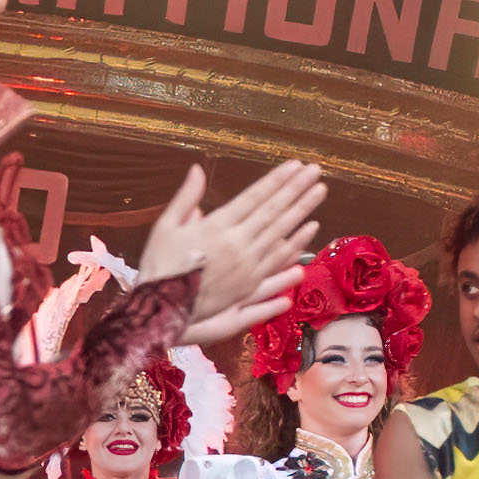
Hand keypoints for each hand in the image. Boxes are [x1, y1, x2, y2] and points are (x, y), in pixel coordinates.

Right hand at [142, 159, 331, 331]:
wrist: (159, 313)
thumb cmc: (159, 267)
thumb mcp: (165, 227)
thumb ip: (185, 198)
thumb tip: (197, 169)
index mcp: (216, 227)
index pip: (254, 197)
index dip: (277, 180)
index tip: (295, 165)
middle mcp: (237, 245)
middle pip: (274, 212)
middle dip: (297, 190)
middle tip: (316, 171)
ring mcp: (247, 267)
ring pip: (281, 235)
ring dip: (302, 212)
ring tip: (319, 193)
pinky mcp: (250, 287)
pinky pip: (278, 262)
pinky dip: (295, 246)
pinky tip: (310, 232)